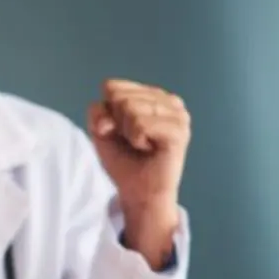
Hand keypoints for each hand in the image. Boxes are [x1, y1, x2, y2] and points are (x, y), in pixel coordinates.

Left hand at [87, 79, 189, 211]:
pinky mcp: (179, 131)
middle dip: (117, 123)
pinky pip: (141, 124)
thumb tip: (110, 116)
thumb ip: (98, 111)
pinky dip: (136, 139)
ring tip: (141, 145)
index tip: (117, 131)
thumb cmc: (123, 159)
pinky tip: (148, 148)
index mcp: (152, 95)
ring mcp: (178, 114)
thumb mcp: (101, 130)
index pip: (112, 86)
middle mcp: (169, 100)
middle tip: (131, 140)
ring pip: (130, 108)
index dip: (105, 112)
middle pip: (120, 96)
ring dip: (127, 133)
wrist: (137, 191)